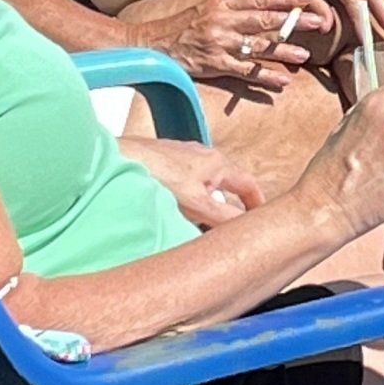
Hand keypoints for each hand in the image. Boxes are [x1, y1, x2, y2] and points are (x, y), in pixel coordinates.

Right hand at [116, 0, 323, 90]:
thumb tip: (263, 9)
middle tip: (320, 21)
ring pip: (258, 46)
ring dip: (283, 51)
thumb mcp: (206, 7)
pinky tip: (282, 82)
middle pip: (265, 20)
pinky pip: (244, 72)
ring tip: (306, 56)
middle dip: (295, 21)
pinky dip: (264, 77)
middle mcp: (222, 20)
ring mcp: (218, 42)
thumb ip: (233, 8)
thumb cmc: (181, 26)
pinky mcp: (213, 64)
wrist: (150, 44)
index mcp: (222, 2)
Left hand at [118, 136, 264, 226]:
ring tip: (201, 223)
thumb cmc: (157, 174)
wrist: (122, 156)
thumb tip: (245, 229)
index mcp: (219, 163)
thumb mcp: (196, 204)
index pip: (249, 185)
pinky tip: (177, 209)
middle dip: (231, 206)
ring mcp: (186, 156)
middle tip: (230, 228)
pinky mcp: (168, 160)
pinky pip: (189, 182)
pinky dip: (191, 197)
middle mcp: (206, 155)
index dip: (258, 204)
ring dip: (208, 203)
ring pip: (207, 184)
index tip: (261, 220)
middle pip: (228, 184)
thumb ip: (223, 217)